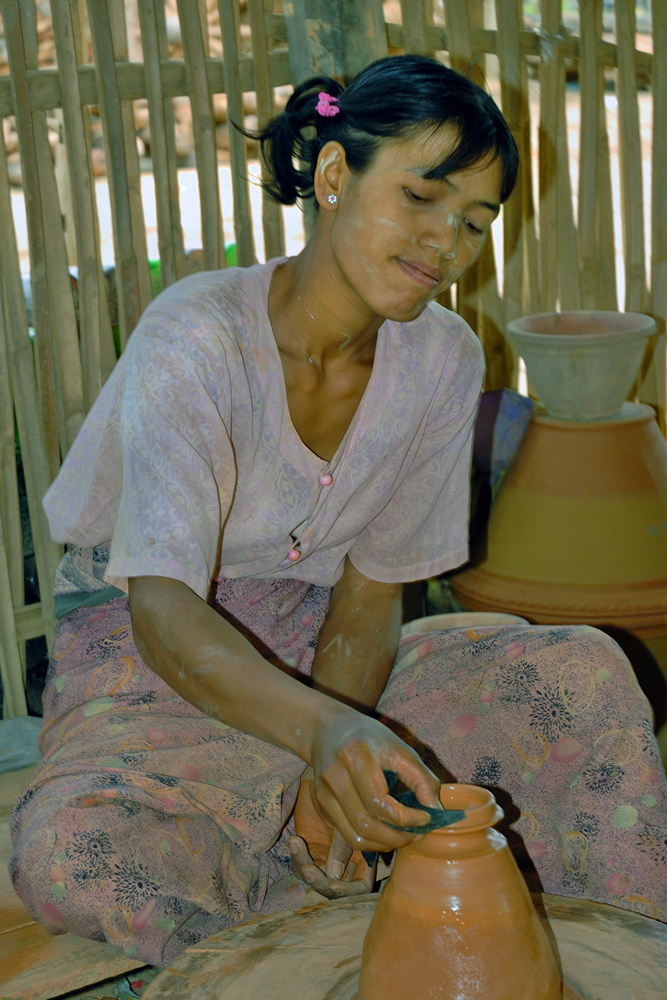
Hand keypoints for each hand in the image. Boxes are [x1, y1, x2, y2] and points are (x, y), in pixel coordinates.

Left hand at [291, 778, 373, 896]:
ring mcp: (326, 857)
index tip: (334, 883)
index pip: (361, 885)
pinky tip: (294, 840)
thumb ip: (343, 845)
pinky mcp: (308, 852)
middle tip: (308, 870)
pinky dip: (296, 856)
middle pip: (336, 888)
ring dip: (304, 867)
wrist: (319, 778)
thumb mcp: (344, 817)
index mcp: (363, 854)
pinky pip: (300, 865)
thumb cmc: (340, 793)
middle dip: (321, 884)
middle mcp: (345, 860)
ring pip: (316, 879)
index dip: (350, 890)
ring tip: (296, 844)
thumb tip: (335, 876)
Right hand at [310, 708, 441, 853]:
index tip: (426, 818)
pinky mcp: (321, 804)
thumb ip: (422, 779)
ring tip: (403, 835)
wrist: (329, 728)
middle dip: (397, 838)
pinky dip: (371, 841)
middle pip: (366, 826)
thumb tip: (436, 811)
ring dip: (384, 844)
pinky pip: (347, 835)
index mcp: (356, 756)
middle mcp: (335, 776)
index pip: (380, 804)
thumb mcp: (401, 749)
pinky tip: (386, 831)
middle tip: (417, 834)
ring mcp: (323, 792)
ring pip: (355, 837)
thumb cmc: (370, 737)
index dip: (407, 819)